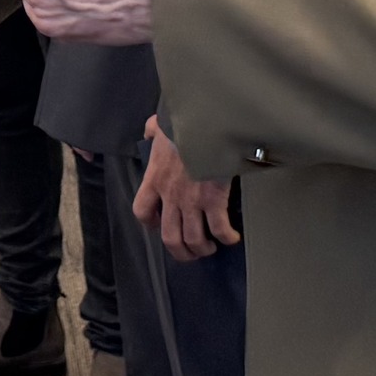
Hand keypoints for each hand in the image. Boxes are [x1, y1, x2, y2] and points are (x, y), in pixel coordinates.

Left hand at [133, 117, 240, 261]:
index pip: (142, 211)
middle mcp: (170, 195)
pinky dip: (226, 238)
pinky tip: (232, 237)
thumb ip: (152, 131)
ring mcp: (191, 200)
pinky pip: (219, 229)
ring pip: (193, 239)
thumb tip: (150, 130)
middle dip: (180, 251)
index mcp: (155, 178)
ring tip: (210, 247)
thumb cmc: (182, 123)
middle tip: (190, 252)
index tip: (159, 225)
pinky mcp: (214, 200)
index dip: (150, 223)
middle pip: (169, 237)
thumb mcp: (159, 126)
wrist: (202, 122)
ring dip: (202, 248)